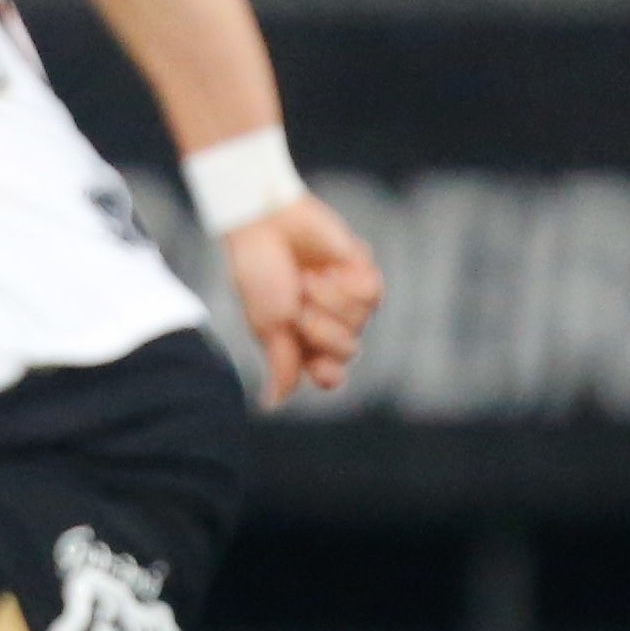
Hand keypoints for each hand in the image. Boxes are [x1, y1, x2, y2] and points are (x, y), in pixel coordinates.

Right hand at [222, 192, 381, 406]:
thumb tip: (272, 405)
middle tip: (297, 304)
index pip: (330, 375)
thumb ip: (281, 365)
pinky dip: (346, 284)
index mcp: (302, 341)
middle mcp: (328, 323)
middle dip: (320, 329)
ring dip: (328, 301)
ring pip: (360, 323)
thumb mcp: (266, 325)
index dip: (326, 370)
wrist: (266, 225)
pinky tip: (329, 268)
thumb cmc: (258, 274)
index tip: (312, 357)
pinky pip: (371, 296)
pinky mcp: (362, 272)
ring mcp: (347, 299)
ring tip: (307, 279)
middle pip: (347, 351)